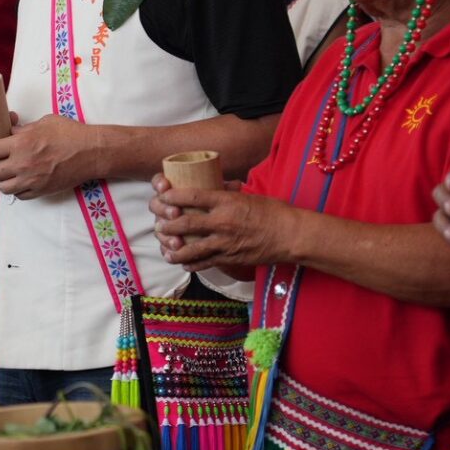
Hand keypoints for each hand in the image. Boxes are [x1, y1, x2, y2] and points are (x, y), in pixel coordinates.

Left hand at [0, 114, 94, 198]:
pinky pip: (20, 196)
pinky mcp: (41, 191)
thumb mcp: (43, 122)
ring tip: (8, 174)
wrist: (91, 152)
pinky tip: (22, 182)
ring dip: (3, 181)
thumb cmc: (69, 133)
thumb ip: (23, 129)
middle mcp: (22, 164)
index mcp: (20, 144)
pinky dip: (17, 190)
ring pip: (3, 188)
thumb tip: (10, 131)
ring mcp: (31, 180)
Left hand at [149, 174, 287, 270]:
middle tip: (158, 225)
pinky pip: (206, 263)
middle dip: (167, 225)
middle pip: (186, 223)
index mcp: (226, 201)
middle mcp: (222, 222)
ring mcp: (225, 242)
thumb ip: (230, 192)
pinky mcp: (230, 258)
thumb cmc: (274, 212)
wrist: (291, 235)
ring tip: (166, 250)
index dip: (173, 196)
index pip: (192, 196)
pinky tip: (184, 264)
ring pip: (192, 248)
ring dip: (175, 249)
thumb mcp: (249, 195)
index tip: (162, 196)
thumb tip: (219, 185)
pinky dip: (192, 264)